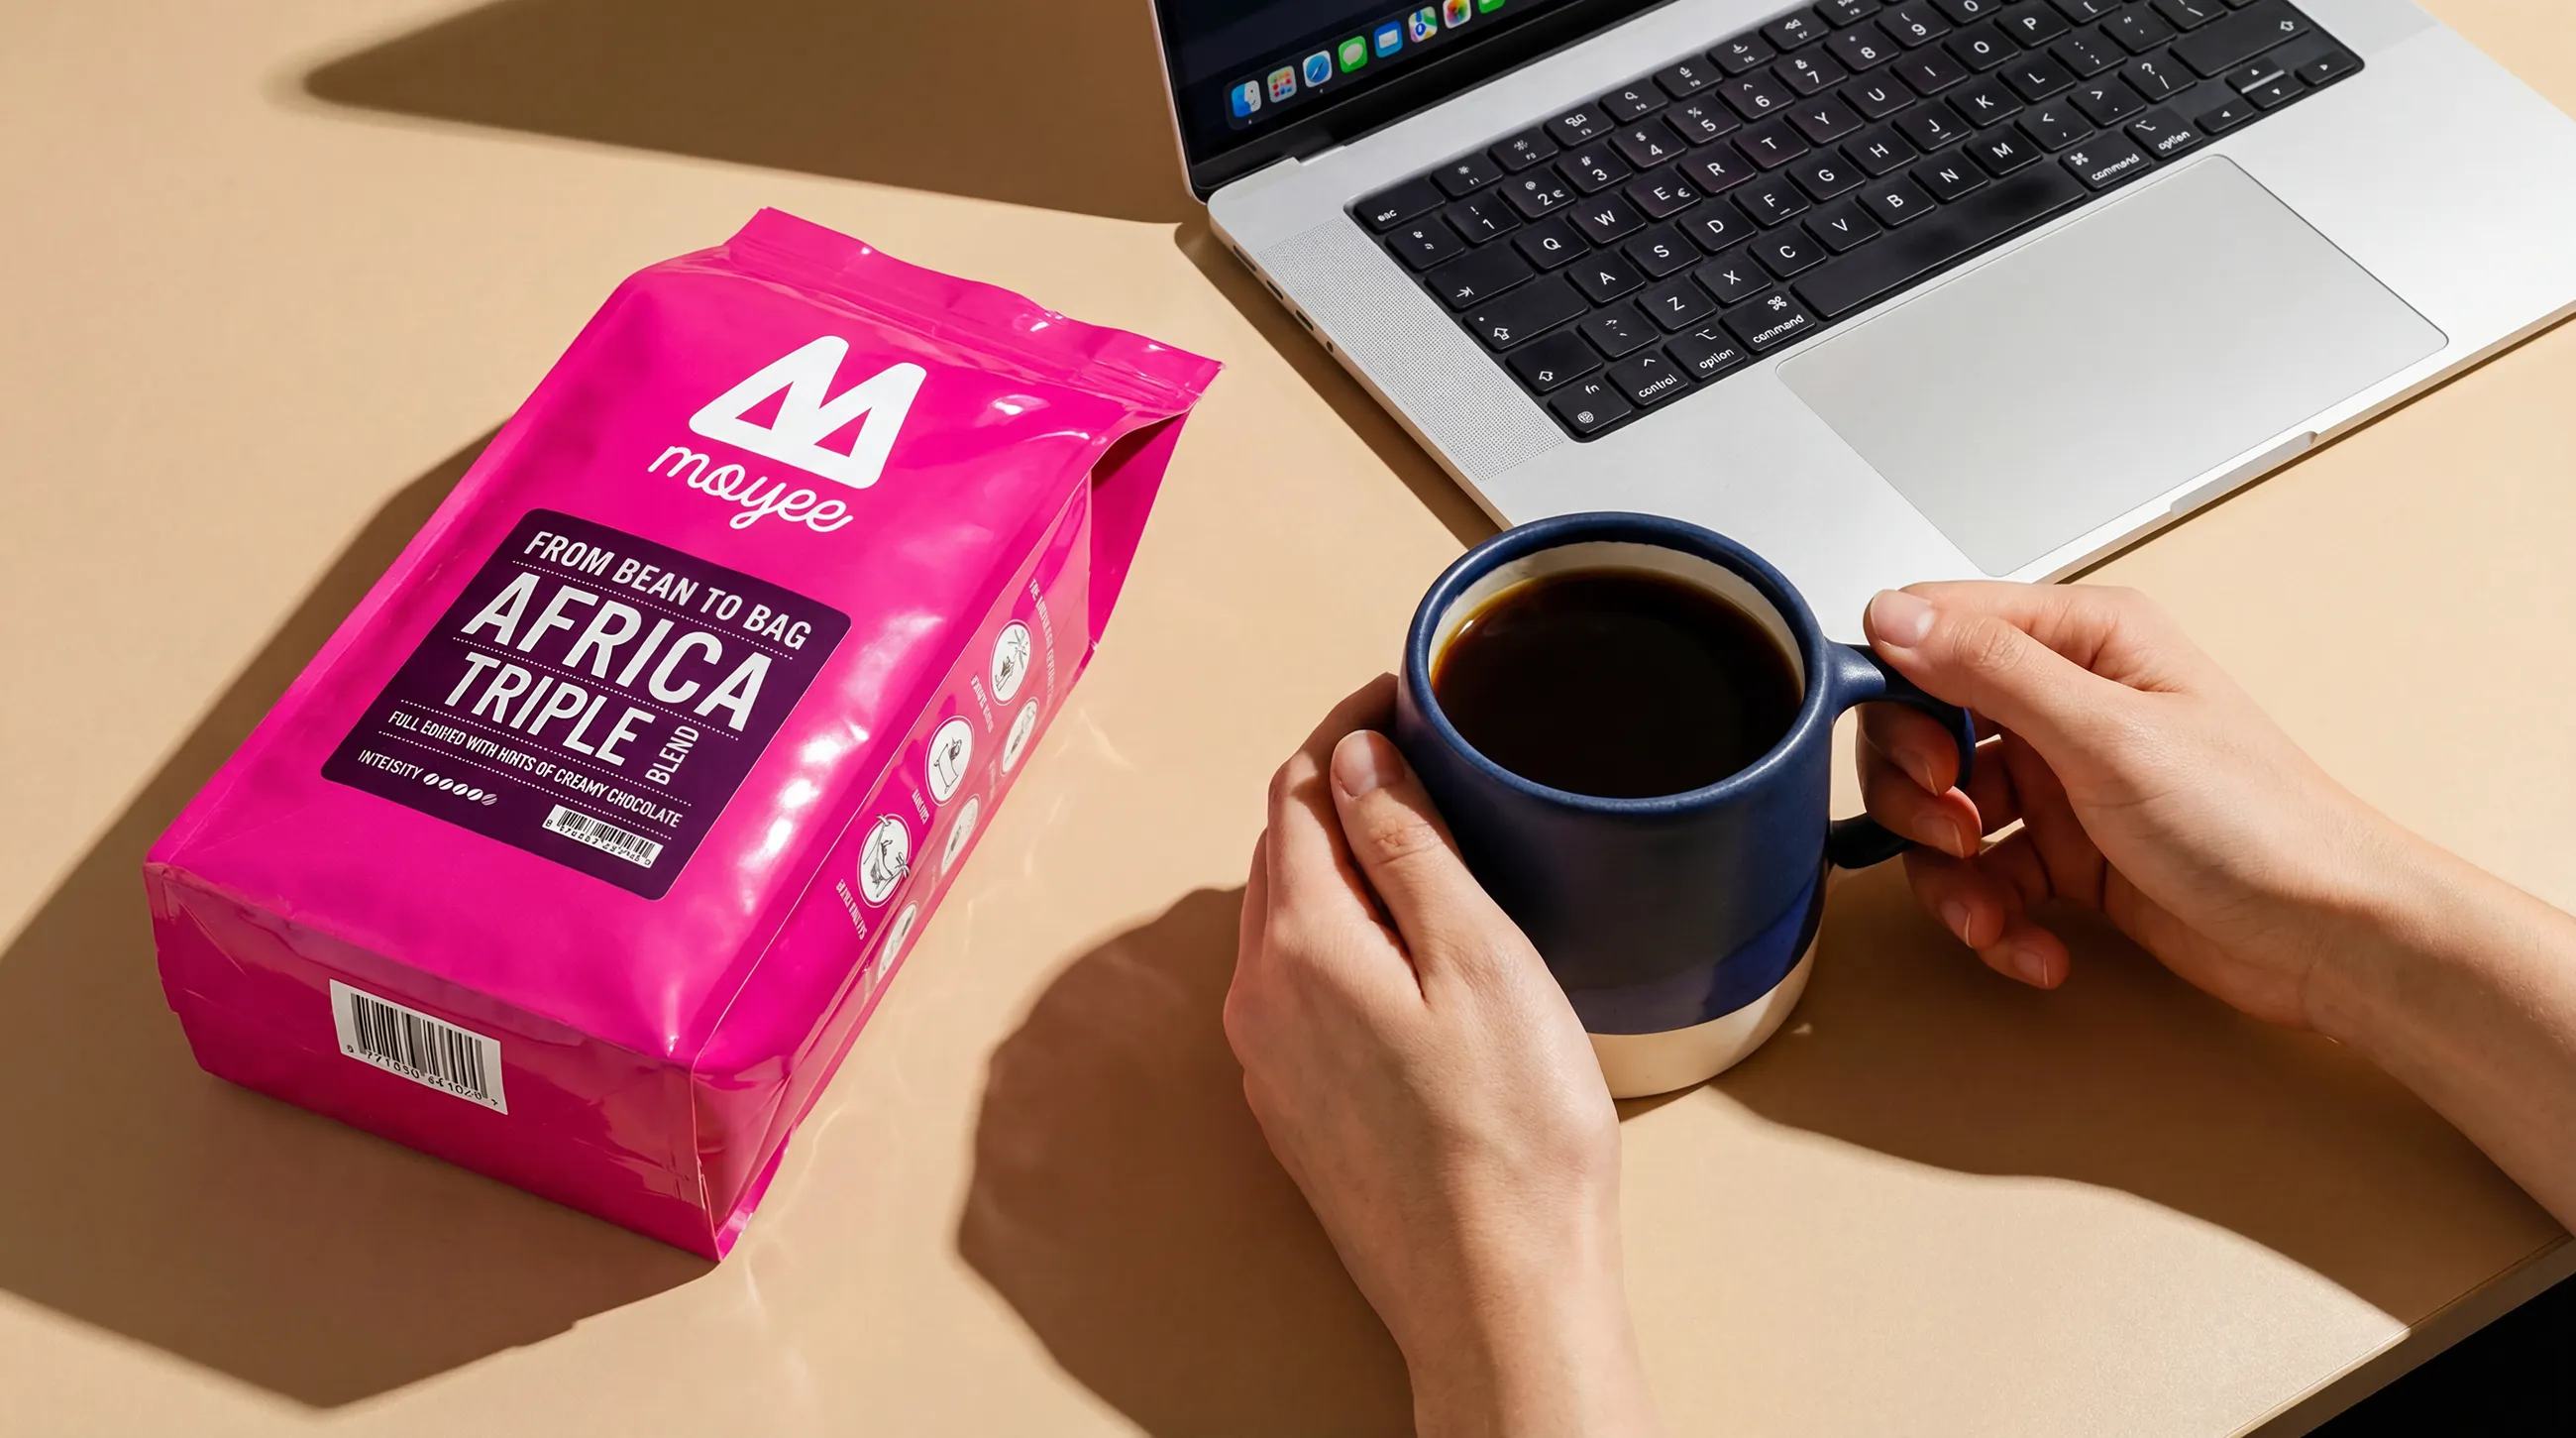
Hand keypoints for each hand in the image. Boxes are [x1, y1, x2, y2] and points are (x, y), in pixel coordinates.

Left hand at [1227, 676, 1663, 1437]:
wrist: (1496, 1294)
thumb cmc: (1512, 1137)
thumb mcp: (1481, 959)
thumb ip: (1410, 847)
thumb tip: (1358, 756)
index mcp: (1302, 944)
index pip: (1300, 789)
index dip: (1350, 724)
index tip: (1402, 690)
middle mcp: (1262, 996)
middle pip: (1280, 846)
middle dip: (1336, 781)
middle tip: (1416, 744)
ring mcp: (1271, 1059)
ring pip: (1282, 914)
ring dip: (1332, 855)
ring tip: (1413, 827)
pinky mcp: (1295, 1108)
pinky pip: (1296, 981)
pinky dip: (1334, 928)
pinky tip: (1395, 938)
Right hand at [1855, 582, 2413, 1027]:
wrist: (2330, 937)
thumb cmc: (2258, 824)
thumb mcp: (2108, 734)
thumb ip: (1992, 669)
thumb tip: (1893, 616)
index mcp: (2083, 641)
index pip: (1937, 633)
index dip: (1903, 695)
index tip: (1925, 758)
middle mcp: (2064, 701)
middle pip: (1922, 730)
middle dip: (1919, 797)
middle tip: (1955, 834)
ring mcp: (2061, 780)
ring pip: (1943, 814)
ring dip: (1950, 877)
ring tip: (1990, 915)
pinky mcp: (2066, 853)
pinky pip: (1984, 879)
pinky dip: (1994, 918)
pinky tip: (2035, 944)